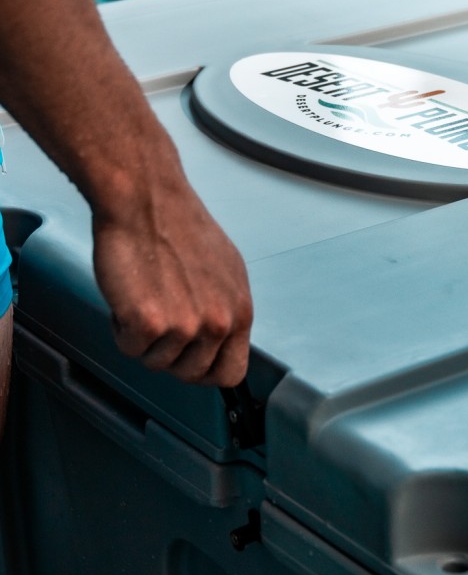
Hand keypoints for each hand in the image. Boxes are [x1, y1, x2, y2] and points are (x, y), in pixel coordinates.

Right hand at [92, 177, 251, 386]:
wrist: (146, 201)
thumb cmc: (178, 226)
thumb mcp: (224, 272)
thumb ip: (224, 309)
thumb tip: (220, 338)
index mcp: (240, 311)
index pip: (232, 372)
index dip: (205, 373)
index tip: (190, 363)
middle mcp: (218, 323)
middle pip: (189, 373)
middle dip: (168, 354)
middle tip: (157, 321)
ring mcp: (185, 326)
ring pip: (156, 362)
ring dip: (142, 337)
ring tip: (144, 295)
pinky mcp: (149, 323)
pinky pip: (128, 348)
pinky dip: (120, 327)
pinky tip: (128, 294)